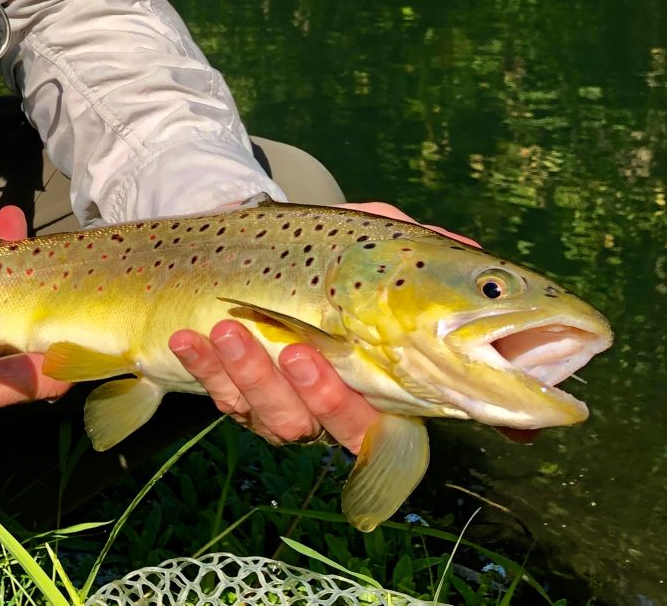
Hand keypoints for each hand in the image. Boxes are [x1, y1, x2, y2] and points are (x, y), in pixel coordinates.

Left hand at [169, 201, 479, 453]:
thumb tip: (475, 254)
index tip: (364, 386)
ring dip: (248, 375)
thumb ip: (417, 247)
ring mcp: (284, 405)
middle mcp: (332, 406)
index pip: (387, 426)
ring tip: (227, 330)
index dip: (380, 421)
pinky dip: (204, 367)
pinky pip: (221, 395)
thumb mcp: (373, 240)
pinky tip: (190, 340)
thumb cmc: (330, 251)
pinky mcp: (238, 397)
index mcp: (378, 385)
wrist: (258, 249)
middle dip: (313, 396)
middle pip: (328, 426)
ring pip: (272, 416)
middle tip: (295, 353)